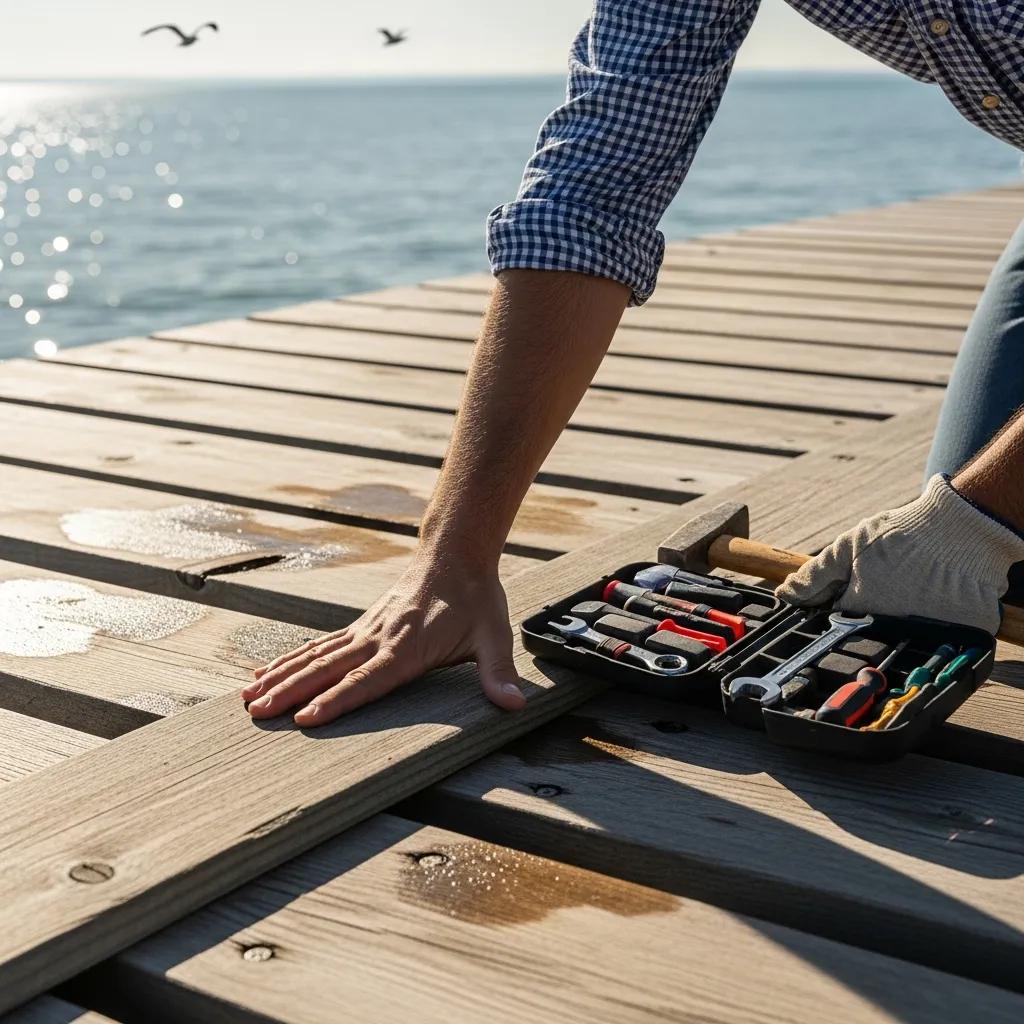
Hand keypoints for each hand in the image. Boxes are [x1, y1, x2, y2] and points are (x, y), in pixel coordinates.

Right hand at [241, 556, 526, 725]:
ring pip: (315, 657)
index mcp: (407, 648)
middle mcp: (378, 639)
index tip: (307, 719)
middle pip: (328, 669)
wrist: (455, 554)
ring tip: (248, 700)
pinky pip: (319, 646)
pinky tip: (264, 673)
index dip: (337, 700)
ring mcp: (365, 631)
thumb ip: (499, 672)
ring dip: (281, 678)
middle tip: (258, 714)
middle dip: (292, 693)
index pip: (367, 680)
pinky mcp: (360, 626)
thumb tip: (516, 704)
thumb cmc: (476, 599)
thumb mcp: (494, 635)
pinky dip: (290, 660)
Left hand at [775, 475, 1023, 633]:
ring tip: (912, 585)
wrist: (959, 526)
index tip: (852, 588)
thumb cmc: (901, 534)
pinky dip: (936, 619)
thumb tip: (784, 595)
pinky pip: (940, 635)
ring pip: (901, 634)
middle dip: (871, 609)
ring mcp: (926, 633)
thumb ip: (814, 574)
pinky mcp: (959, 634)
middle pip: (868, 629)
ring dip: (901, 614)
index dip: (842, 602)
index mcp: (859, 609)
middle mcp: (890, 628)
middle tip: (888, 582)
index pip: (838, 620)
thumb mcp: (849, 547)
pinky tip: (935, 594)